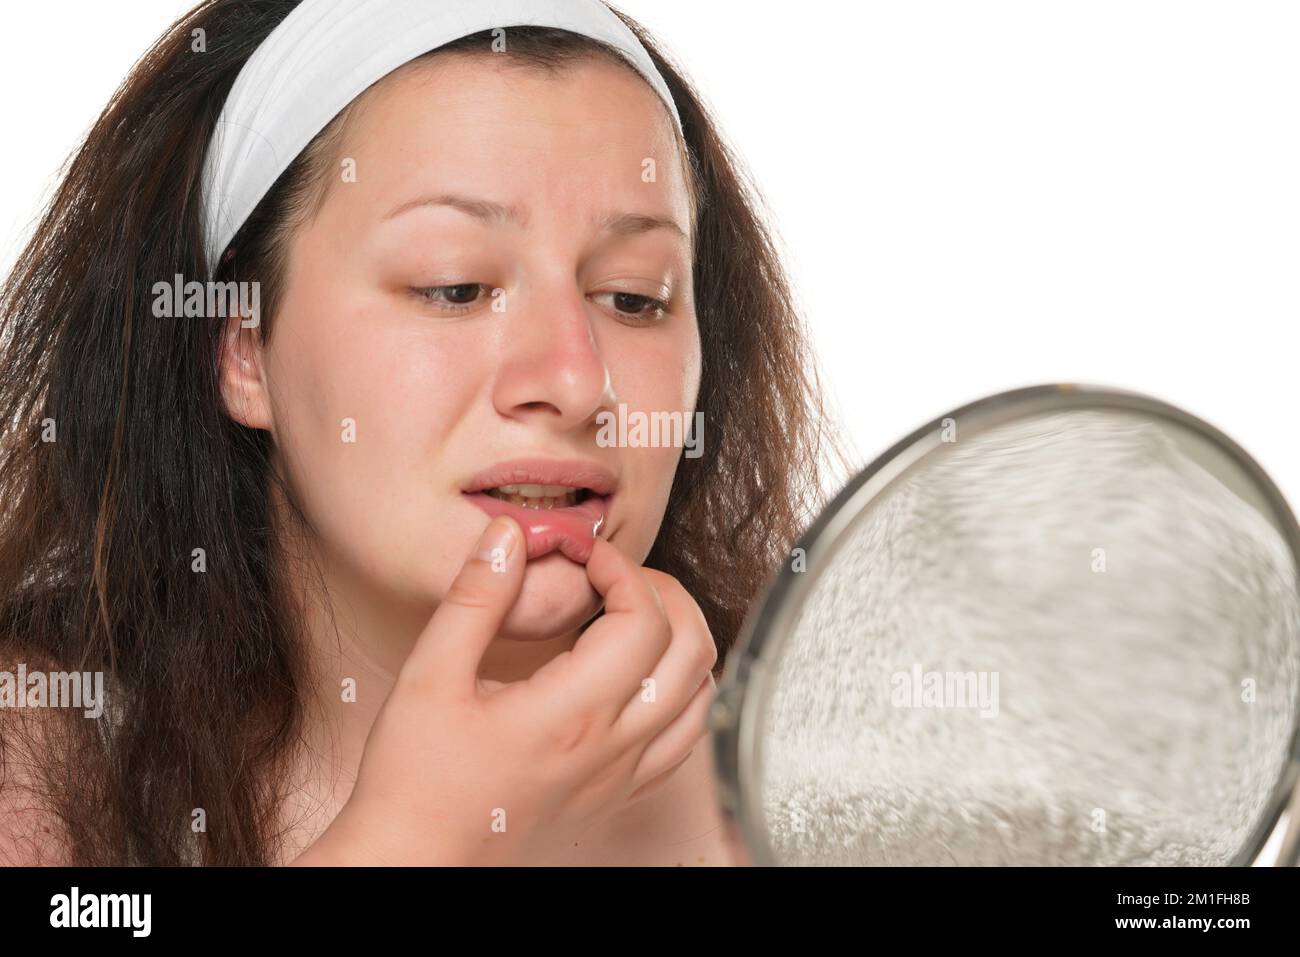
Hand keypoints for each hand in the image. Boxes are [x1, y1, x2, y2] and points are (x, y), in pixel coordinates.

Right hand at [292, 515, 716, 865]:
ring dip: (684, 640)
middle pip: (691, 650)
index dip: (623, 569)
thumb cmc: (415, 780)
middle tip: (616, 575)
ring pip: (702, 696)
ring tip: (636, 614)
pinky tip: (645, 673)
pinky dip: (685, 691)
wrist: (414, 855)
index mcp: (571, 713)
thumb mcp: (430, 675)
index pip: (643, 620)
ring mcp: (621, 774)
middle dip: (664, 593)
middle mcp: (610, 746)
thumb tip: (509, 534)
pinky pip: (686, 738)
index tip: (586, 555)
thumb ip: (476, 598)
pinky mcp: (616, 792)